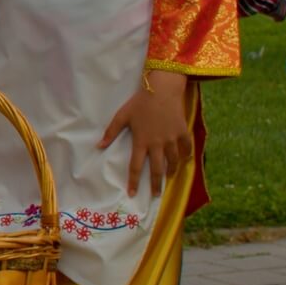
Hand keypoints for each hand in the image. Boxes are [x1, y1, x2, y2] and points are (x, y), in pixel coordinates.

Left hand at [98, 70, 191, 196]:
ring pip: (173, 161)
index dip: (134, 181)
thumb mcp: (122, 116)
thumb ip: (111, 132)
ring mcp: (172, 139)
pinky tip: (184, 160)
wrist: (162, 89)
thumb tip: (99, 146)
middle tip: (156, 195)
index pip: (136, 166)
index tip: (132, 193)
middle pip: (158, 169)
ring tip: (169, 178)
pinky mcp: (183, 132)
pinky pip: (186, 148)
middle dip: (156, 185)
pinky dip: (186, 156)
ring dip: (171, 172)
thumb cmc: (140, 102)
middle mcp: (157, 143)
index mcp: (141, 141)